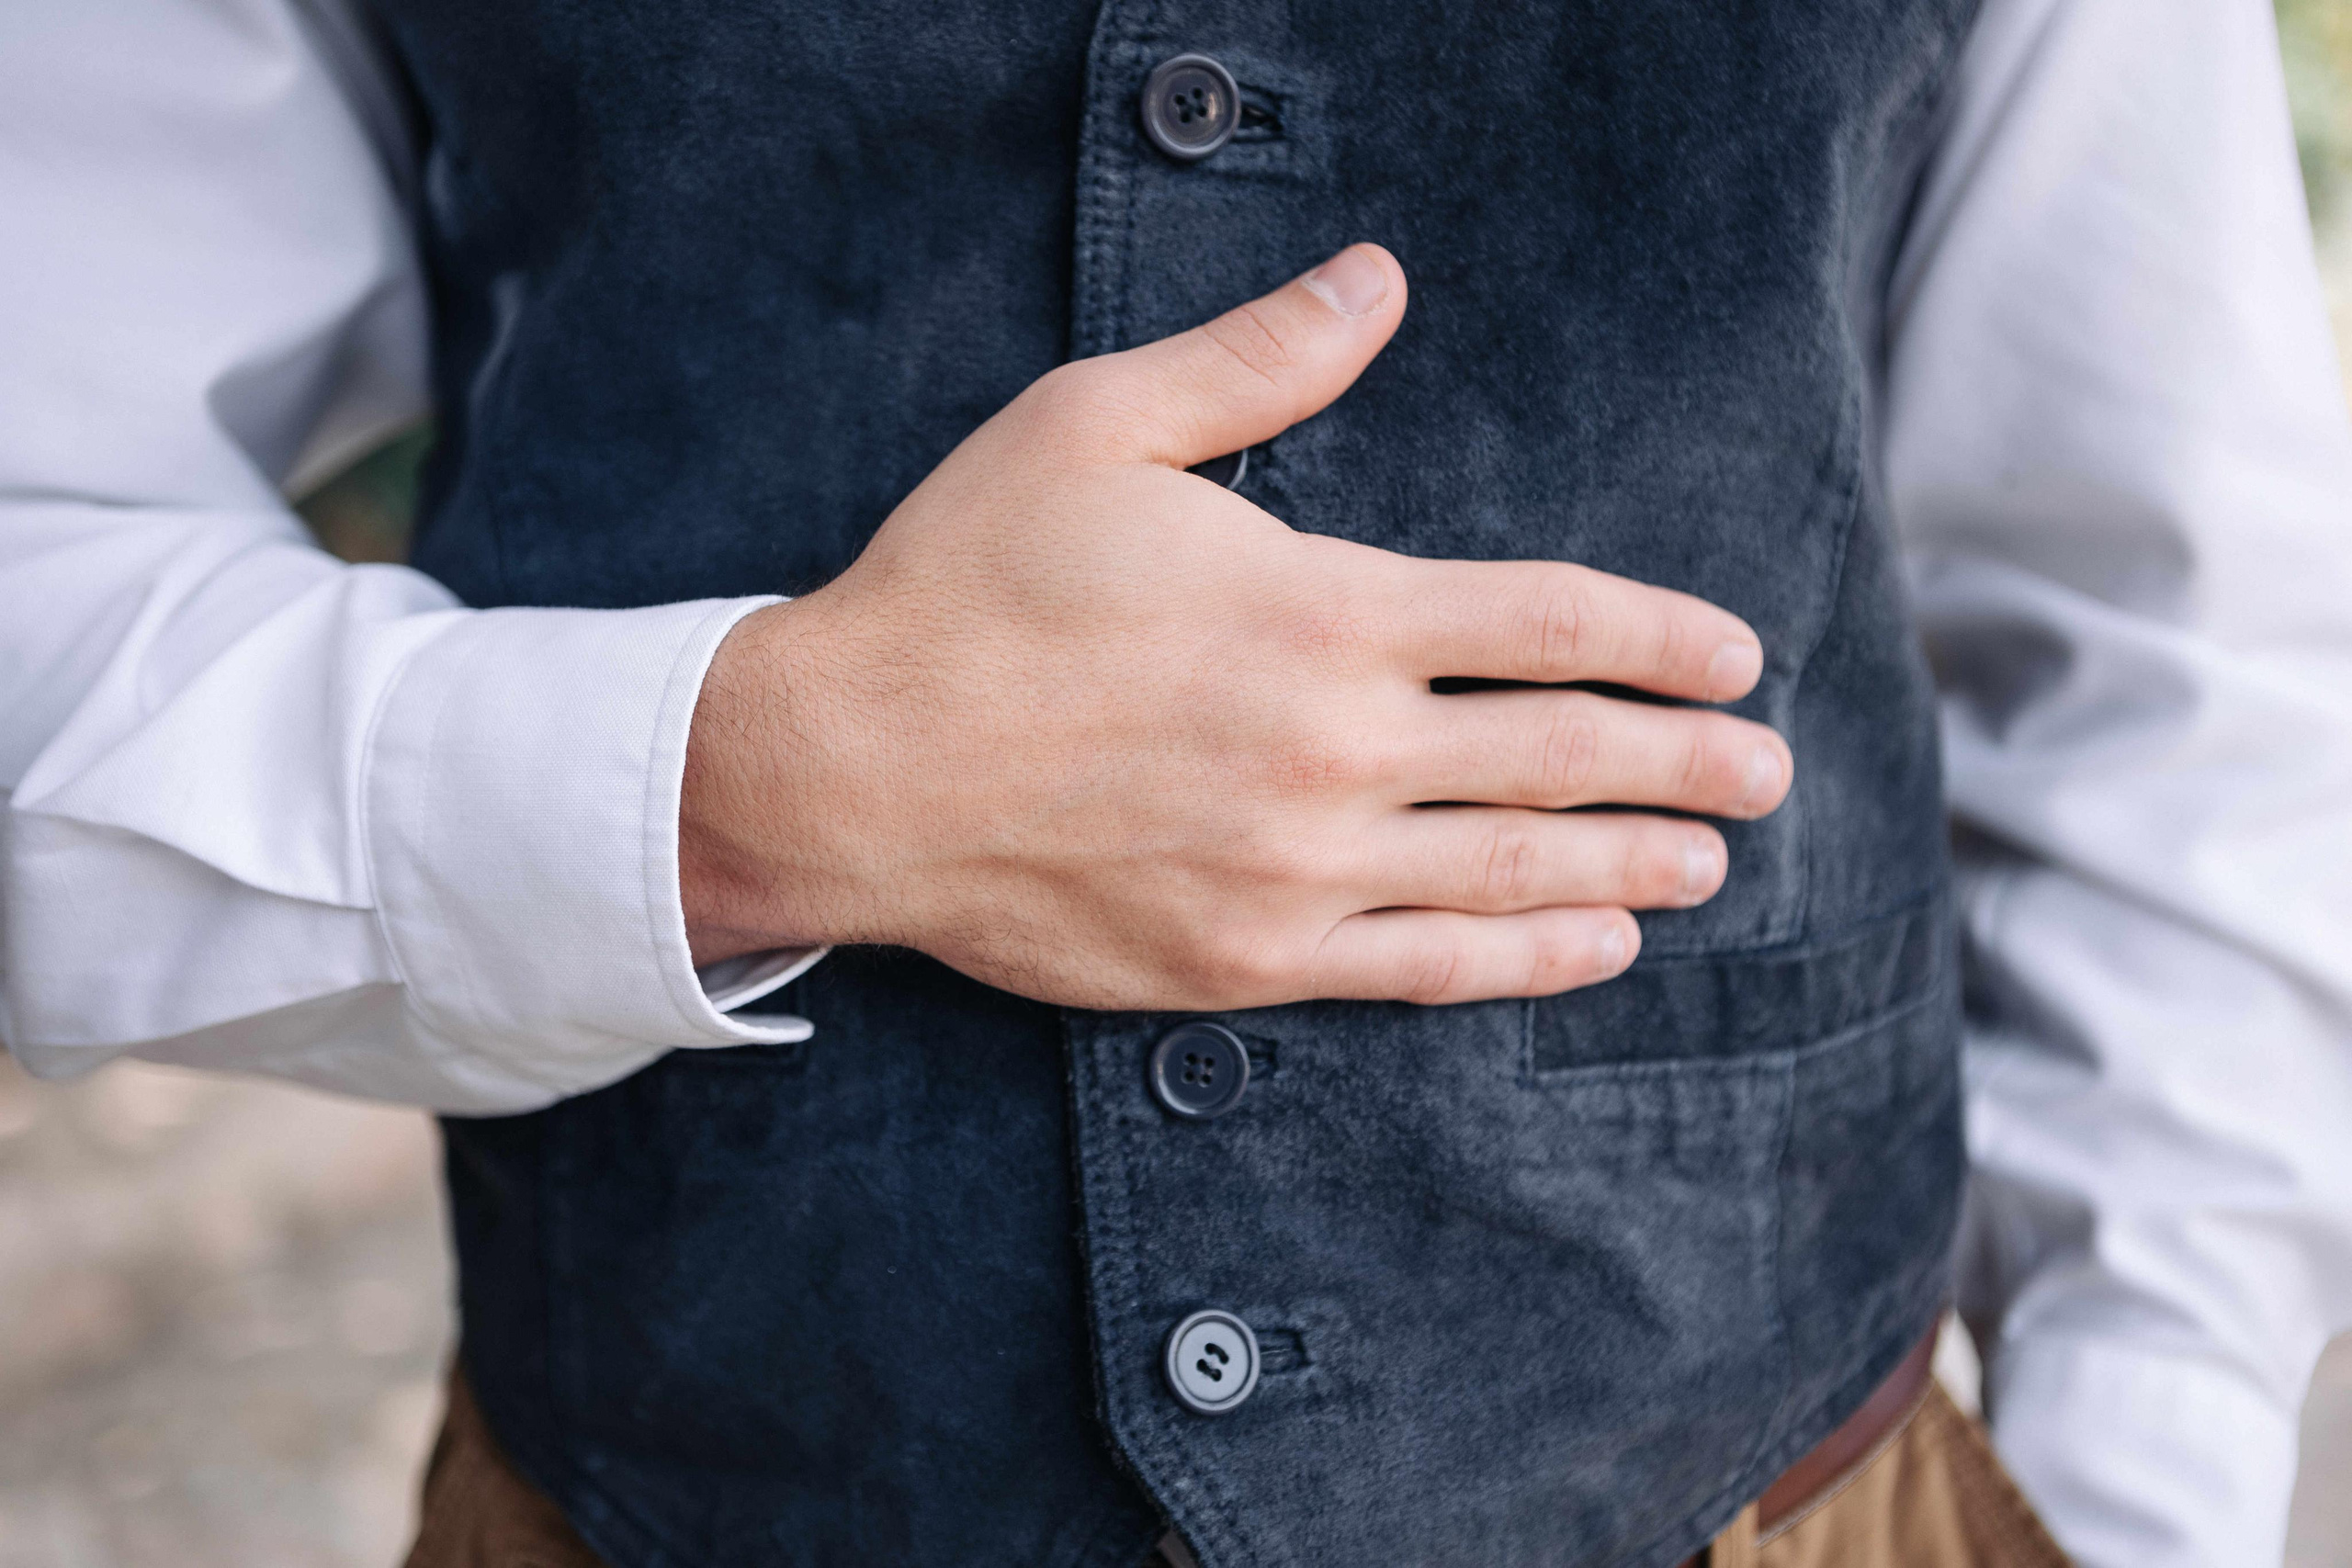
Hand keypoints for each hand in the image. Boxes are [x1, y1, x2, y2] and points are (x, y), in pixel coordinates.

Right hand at [681, 244, 1789, 1008]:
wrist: (848, 767)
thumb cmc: (967, 586)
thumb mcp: (1096, 424)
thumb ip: (1257, 360)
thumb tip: (1378, 280)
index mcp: (1321, 609)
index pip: (1544, 622)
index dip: (1657, 635)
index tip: (1734, 651)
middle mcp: (1334, 747)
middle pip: (1562, 754)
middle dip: (1684, 758)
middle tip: (1770, 768)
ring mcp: (1297, 866)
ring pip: (1513, 870)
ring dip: (1630, 863)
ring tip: (1710, 862)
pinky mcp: (1244, 957)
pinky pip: (1421, 968)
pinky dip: (1522, 958)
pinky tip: (1591, 947)